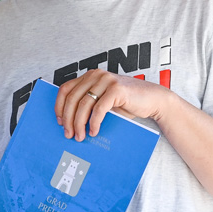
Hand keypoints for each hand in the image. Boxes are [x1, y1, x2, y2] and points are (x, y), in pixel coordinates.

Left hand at [56, 69, 171, 140]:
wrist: (152, 100)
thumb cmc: (127, 103)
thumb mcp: (103, 102)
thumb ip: (88, 105)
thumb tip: (68, 123)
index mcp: (90, 76)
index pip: (66, 89)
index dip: (59, 106)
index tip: (60, 122)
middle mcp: (96, 75)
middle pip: (72, 98)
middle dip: (68, 119)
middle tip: (69, 134)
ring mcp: (106, 80)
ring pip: (84, 104)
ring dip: (79, 123)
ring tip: (80, 136)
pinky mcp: (116, 89)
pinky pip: (99, 108)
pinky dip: (94, 122)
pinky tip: (93, 131)